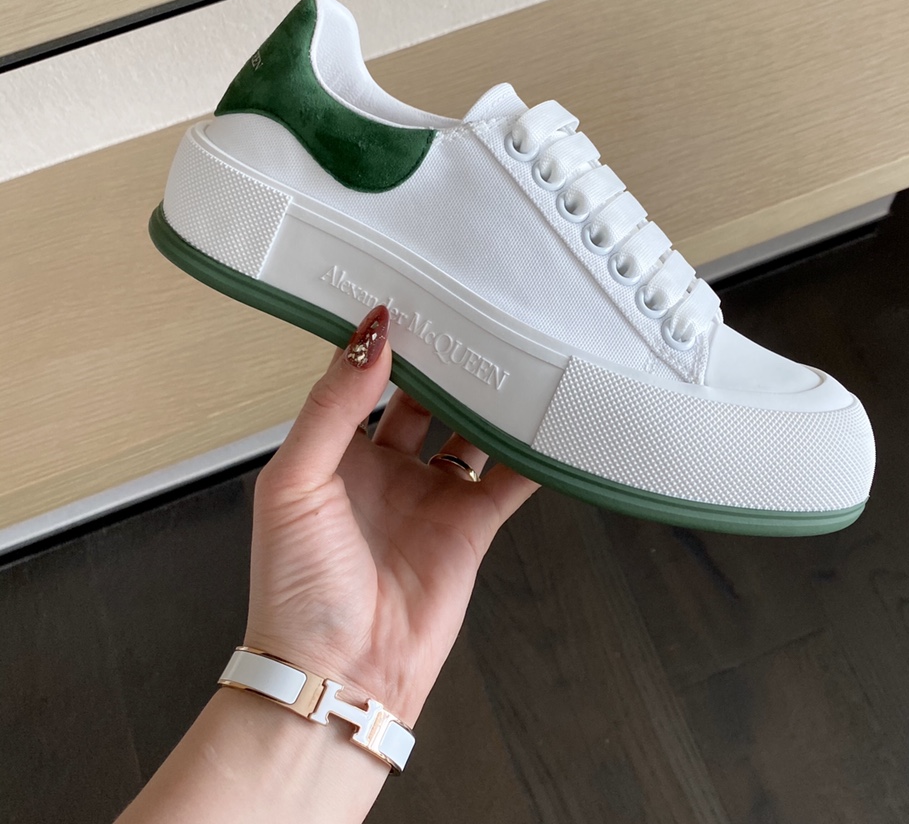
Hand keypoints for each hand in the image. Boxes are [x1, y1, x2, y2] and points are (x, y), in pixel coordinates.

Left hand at [243, 304, 537, 725]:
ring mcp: (430, 497)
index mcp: (333, 455)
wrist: (340, 675)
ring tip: (511, 360)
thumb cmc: (295, 592)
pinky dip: (530, 453)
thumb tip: (367, 340)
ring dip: (488, 401)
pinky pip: (508, 478)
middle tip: (469, 323)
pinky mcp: (471, 526)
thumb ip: (330, 407)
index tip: (408, 303)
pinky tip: (544, 424)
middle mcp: (384, 470)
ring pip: (469, 431)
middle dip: (445, 365)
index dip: (384, 344)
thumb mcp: (293, 483)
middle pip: (424, 399)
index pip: (362, 381)